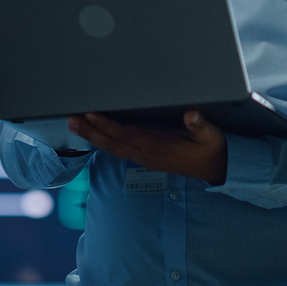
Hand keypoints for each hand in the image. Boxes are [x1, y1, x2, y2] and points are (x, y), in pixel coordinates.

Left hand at [68, 111, 227, 184]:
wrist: (214, 170)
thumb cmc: (211, 149)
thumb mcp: (211, 136)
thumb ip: (201, 126)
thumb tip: (191, 115)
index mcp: (158, 146)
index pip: (126, 135)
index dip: (107, 126)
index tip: (91, 115)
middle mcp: (146, 154)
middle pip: (113, 143)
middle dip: (91, 131)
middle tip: (72, 120)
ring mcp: (144, 158)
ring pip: (112, 148)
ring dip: (93, 137)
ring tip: (75, 126)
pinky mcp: (145, 158)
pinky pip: (118, 150)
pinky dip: (103, 142)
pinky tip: (93, 136)